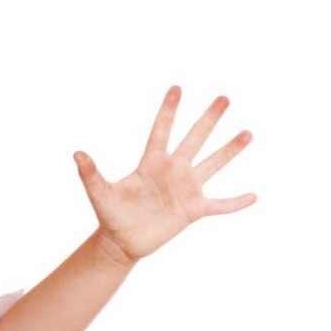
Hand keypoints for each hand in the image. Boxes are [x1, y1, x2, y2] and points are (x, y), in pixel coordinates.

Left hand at [74, 86, 255, 266]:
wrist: (122, 243)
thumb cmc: (111, 216)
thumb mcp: (100, 194)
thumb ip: (90, 174)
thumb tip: (76, 154)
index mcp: (151, 163)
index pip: (161, 131)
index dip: (168, 111)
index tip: (177, 87)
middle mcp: (172, 170)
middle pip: (194, 139)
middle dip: (209, 119)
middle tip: (224, 97)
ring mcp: (185, 189)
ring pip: (212, 164)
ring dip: (230, 150)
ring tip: (248, 133)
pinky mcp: (193, 210)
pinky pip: (219, 205)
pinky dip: (236, 202)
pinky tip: (254, 196)